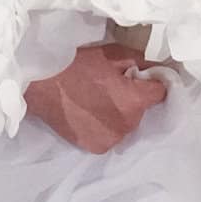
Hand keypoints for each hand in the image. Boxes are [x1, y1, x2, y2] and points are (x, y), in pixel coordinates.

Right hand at [24, 40, 167, 152]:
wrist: (38, 84)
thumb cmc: (75, 65)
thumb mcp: (112, 54)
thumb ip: (140, 61)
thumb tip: (155, 68)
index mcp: (135, 100)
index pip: (161, 93)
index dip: (153, 82)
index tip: (141, 77)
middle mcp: (127, 126)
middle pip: (142, 111)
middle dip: (132, 99)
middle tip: (110, 87)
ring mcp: (111, 140)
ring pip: (126, 126)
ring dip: (118, 115)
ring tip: (96, 101)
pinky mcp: (95, 148)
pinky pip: (109, 135)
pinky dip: (103, 126)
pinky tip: (88, 113)